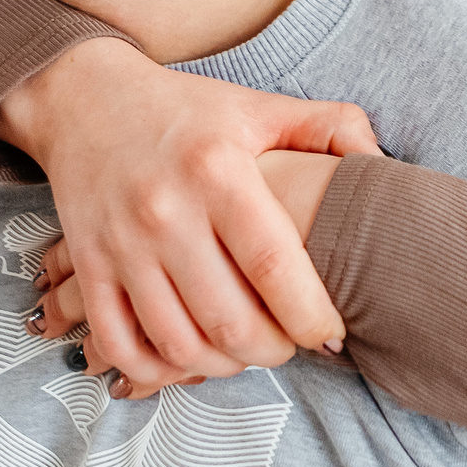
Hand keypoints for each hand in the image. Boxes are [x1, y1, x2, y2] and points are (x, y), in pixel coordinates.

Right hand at [0, 38, 373, 388]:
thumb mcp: (261, 106)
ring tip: (245, 349)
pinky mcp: (86, 266)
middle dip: (274, 351)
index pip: (275, 267)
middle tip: (290, 343)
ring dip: (223, 365)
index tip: (332, 333)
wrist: (86, 98)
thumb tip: (381, 164)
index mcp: (218, 171)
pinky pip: (121, 344)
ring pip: (178, 344)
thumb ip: (332, 125)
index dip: (312, 316)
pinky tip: (188, 354)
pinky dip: (159, 369)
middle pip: (229, 322)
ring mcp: (120, 244)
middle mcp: (166, 211)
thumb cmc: (188, 111)